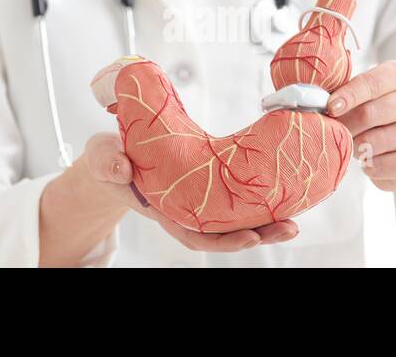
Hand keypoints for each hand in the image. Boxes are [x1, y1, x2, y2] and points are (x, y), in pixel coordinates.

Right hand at [73, 133, 299, 251]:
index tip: (250, 238)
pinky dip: (260, 201)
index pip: (196, 234)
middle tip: (288, 228)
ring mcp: (197, 200)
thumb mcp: (101, 157)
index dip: (223, 241)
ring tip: (293, 223)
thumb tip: (121, 168)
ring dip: (266, 222)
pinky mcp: (206, 185)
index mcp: (163, 209)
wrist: (113, 155)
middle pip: (224, 232)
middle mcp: (185, 210)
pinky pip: (235, 199)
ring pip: (235, 218)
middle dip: (258, 234)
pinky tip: (283, 194)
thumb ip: (107, 162)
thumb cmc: (109, 159)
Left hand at [327, 61, 395, 193]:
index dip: (348, 95)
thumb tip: (317, 102)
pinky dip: (368, 166)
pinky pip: (381, 165)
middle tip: (337, 131)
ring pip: (373, 142)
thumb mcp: (368, 94)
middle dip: (346, 126)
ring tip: (357, 145)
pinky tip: (372, 160)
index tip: (330, 107)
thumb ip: (348, 92)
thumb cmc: (381, 113)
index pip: (372, 82)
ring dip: (356, 147)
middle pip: (369, 113)